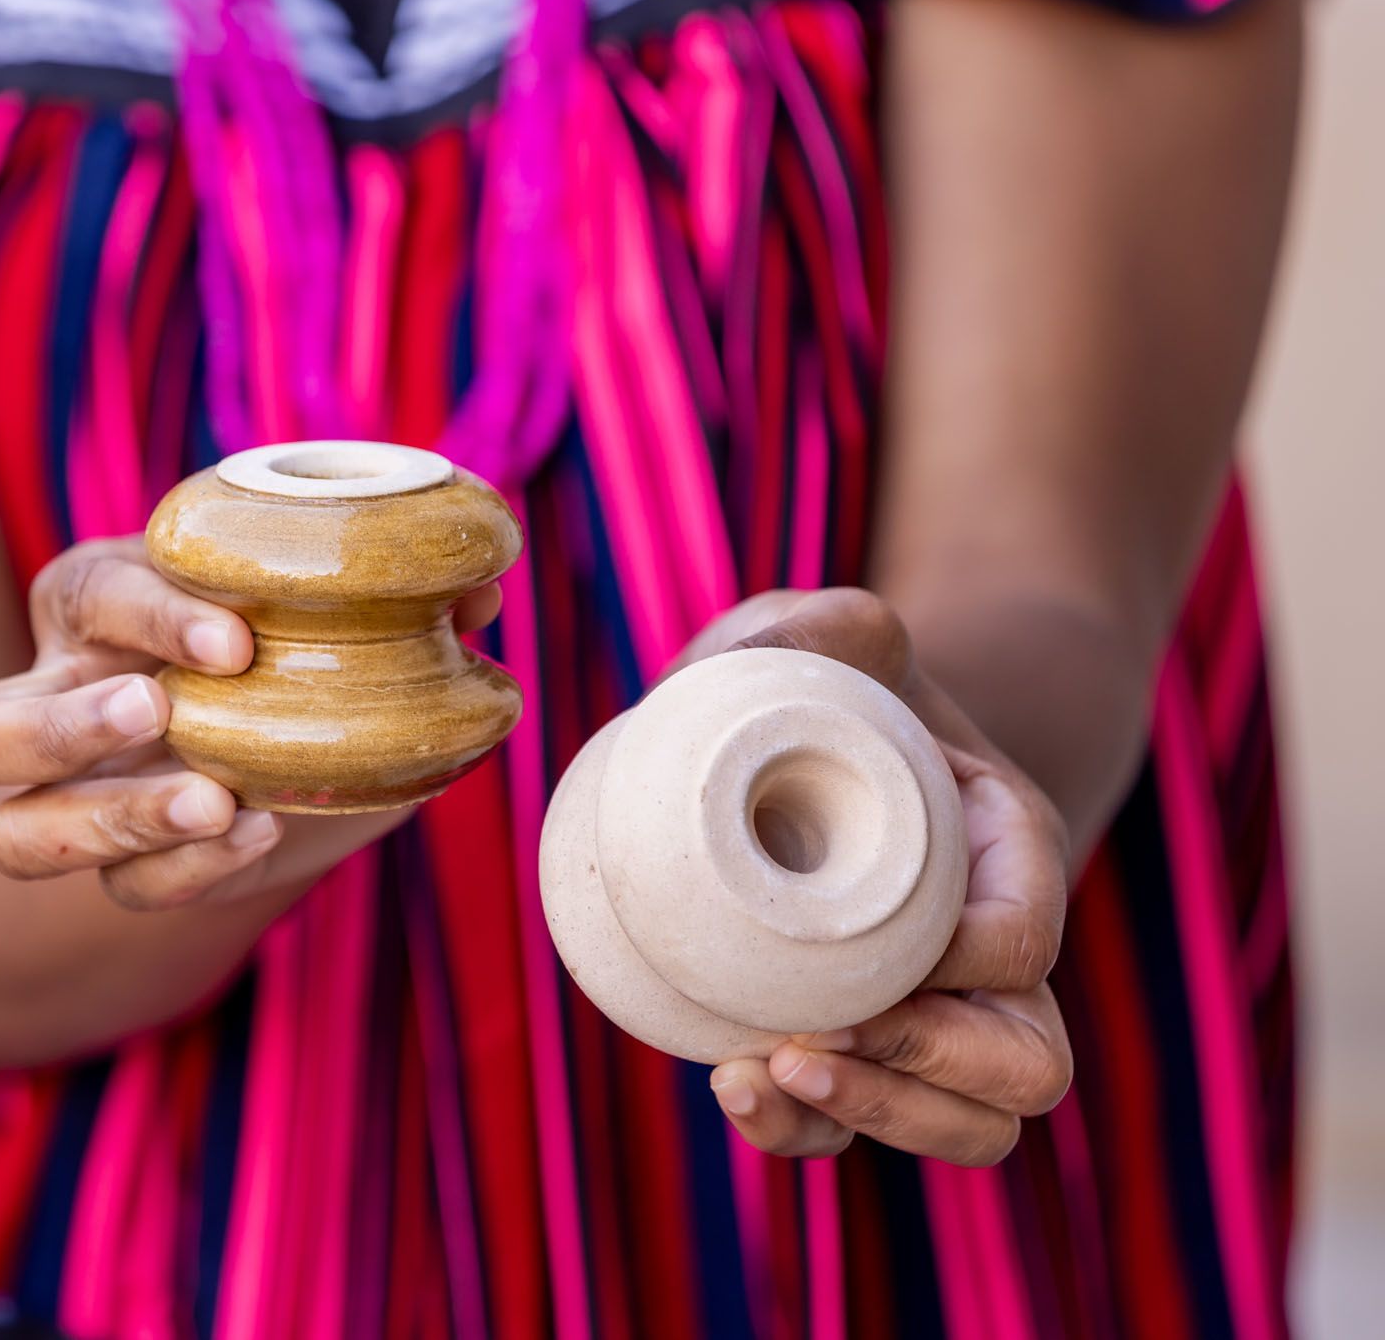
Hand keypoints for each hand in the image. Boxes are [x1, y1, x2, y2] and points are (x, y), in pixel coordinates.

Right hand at [0, 536, 501, 910]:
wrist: (282, 763)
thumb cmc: (285, 653)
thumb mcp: (323, 611)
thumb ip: (390, 603)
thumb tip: (482, 591)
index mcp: (93, 609)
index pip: (87, 596)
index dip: (150, 615)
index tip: (237, 639)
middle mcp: (56, 707)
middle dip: (54, 729)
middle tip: (159, 712)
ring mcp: (77, 805)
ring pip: (12, 838)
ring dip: (104, 824)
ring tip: (209, 798)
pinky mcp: (129, 872)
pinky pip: (121, 892)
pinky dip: (186, 872)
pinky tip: (258, 834)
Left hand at [680, 589, 1073, 1166]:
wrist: (805, 752)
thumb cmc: (838, 691)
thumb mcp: (837, 635)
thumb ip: (828, 626)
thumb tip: (783, 653)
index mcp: (1007, 852)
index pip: (1022, 935)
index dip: (961, 965)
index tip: (864, 947)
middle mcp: (991, 955)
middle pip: (1025, 1067)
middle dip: (928, 1071)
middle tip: (812, 1037)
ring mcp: (933, 1018)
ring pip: (969, 1128)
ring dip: (878, 1119)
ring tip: (764, 1070)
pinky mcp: (856, 1056)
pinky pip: (861, 1133)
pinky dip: (807, 1132)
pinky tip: (733, 1085)